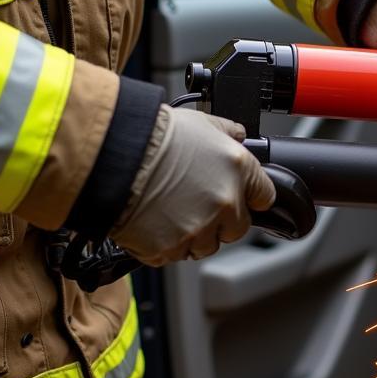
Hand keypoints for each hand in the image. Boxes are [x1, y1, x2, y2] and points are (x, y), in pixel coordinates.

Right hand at [110, 106, 274, 264]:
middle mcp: (224, 203)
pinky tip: (152, 221)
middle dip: (221, 221)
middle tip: (194, 204)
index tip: (241, 198)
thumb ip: (227, 132)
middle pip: (237, 228)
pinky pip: (173, 255)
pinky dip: (163, 244)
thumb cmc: (152, 135)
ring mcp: (198, 228)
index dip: (251, 197)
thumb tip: (238, 135)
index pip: (265, 196)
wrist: (112, 154)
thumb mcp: (201, 122)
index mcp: (238, 170)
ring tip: (169, 212)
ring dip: (193, 235)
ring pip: (205, 246)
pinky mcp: (169, 248)